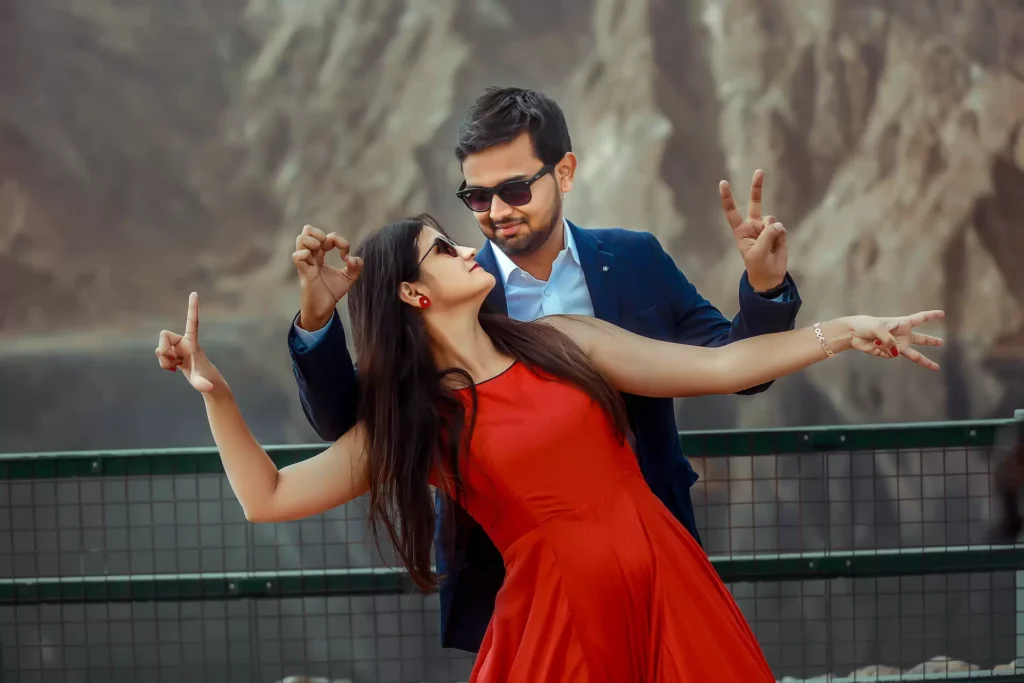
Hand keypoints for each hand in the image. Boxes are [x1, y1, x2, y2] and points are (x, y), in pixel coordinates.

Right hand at [154, 292, 224, 392]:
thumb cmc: (207, 380)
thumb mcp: (203, 383)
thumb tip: (207, 389)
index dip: (192, 308)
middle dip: (162, 349)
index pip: (192, 322)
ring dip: (164, 360)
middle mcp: (184, 341)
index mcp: (192, 342)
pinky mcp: (174, 353)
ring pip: (159, 348)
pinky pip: (159, 355)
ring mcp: (178, 347)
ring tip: (177, 367)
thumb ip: (202, 386)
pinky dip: (164, 364)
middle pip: (163, 335)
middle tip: (172, 362)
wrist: (206, 382)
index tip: (194, 293)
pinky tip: (174, 369)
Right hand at [293, 225, 362, 330]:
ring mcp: (306, 263)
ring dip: (313, 240)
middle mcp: (311, 256)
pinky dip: (307, 254)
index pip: (326, 236)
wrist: (324, 309)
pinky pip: (297, 256)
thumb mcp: (348, 278)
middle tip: (327, 246)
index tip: (346, 255)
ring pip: (300, 239)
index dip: (339, 240)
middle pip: (306, 231)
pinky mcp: (304, 273)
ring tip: (322, 250)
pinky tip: (316, 263)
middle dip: (319, 233)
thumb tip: (354, 258)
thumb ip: (356, 267)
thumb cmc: (331, 292)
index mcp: (320, 255)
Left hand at [720, 169, 787, 291]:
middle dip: (757, 187)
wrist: (770, 277)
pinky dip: (780, 237)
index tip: (723, 182)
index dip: (728, 198)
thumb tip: (777, 225)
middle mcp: (753, 225)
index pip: (732, 212)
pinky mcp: (779, 232)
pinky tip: (777, 246)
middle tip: (759, 171)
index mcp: (741, 231)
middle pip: (755, 203)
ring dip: (772, 232)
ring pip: (771, 220)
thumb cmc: (757, 266)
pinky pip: (781, 228)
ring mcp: (766, 228)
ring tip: (770, 246)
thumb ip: (766, 236)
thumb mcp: (757, 253)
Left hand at [842, 310, 945, 369]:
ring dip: (924, 360)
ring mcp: (896, 345)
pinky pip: (891, 354)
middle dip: (931, 341)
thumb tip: (896, 353)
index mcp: (902, 323)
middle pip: (920, 339)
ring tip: (937, 367)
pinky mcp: (888, 353)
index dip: (931, 316)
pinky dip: (884, 350)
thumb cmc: (866, 326)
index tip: (943, 314)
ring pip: (913, 354)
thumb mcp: (879, 329)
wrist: (853, 334)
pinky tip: (876, 345)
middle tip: (942, 342)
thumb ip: (890, 341)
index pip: (920, 319)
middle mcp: (902, 335)